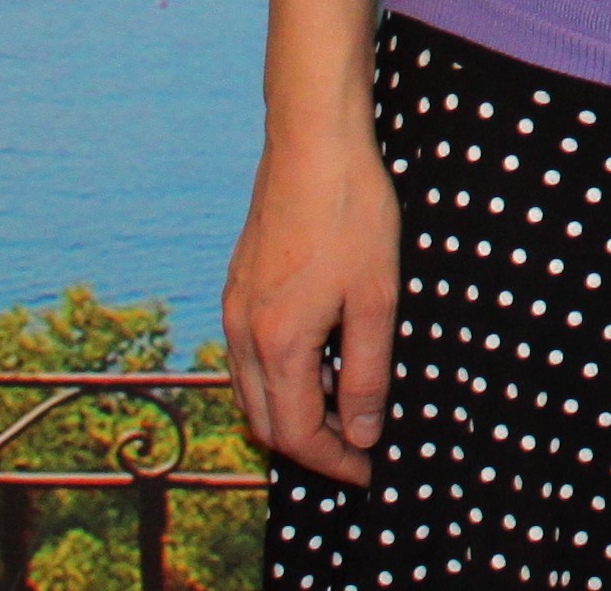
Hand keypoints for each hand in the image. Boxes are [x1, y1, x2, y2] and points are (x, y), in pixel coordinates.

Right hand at [224, 123, 399, 483]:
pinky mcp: (239, 286)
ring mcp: (234, 308)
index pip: (294, 434)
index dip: (333, 461)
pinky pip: (251, 355)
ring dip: (294, 410)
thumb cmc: (351, 213)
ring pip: (253, 390)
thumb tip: (360, 433)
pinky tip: (324, 355)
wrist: (312, 141)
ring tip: (347, 403)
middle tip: (359, 446)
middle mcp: (242, 333)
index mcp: (277, 343)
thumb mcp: (376, 297)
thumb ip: (366, 372)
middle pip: (264, 421)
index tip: (369, 470)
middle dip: (310, 445)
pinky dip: (282, 375)